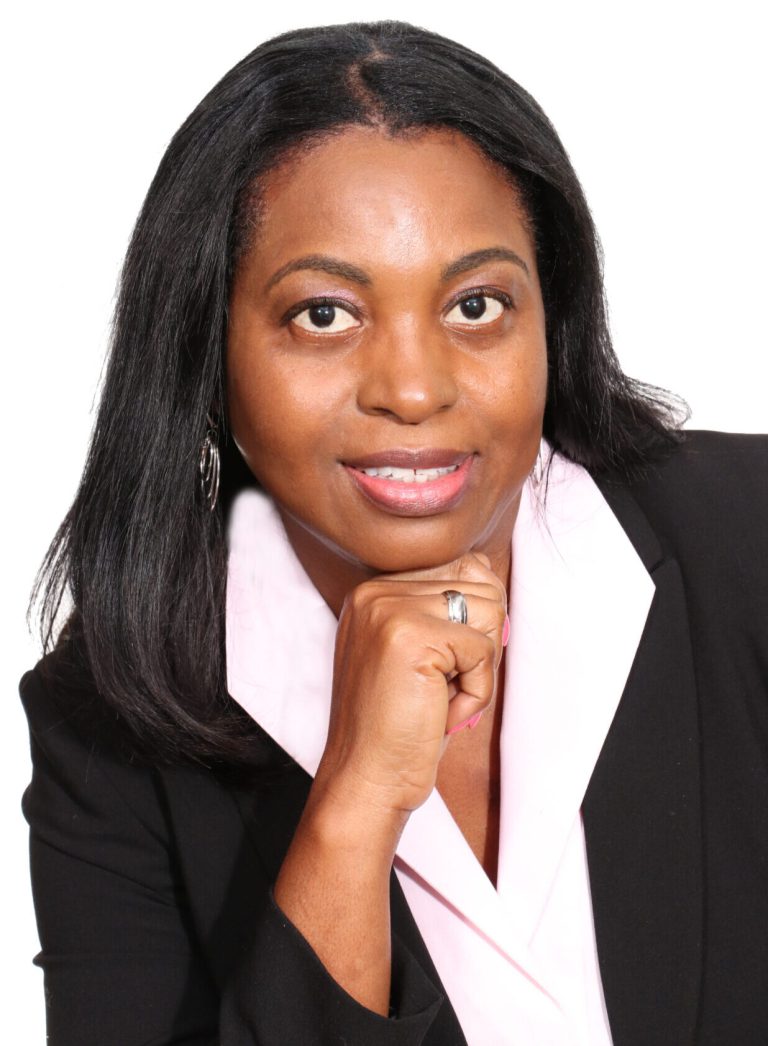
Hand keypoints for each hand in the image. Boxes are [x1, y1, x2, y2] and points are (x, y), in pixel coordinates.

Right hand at [313, 552, 506, 819]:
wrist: (365, 783)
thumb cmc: (401, 727)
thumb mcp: (423, 657)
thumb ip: (448, 611)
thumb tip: (493, 578)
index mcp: (374, 593)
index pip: (462, 568)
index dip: (475, 625)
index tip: (442, 671)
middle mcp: (375, 592)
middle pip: (482, 587)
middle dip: (480, 647)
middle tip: (440, 691)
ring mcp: (389, 609)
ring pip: (490, 613)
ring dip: (479, 670)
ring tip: (438, 701)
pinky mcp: (410, 635)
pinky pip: (484, 651)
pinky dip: (477, 693)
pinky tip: (441, 715)